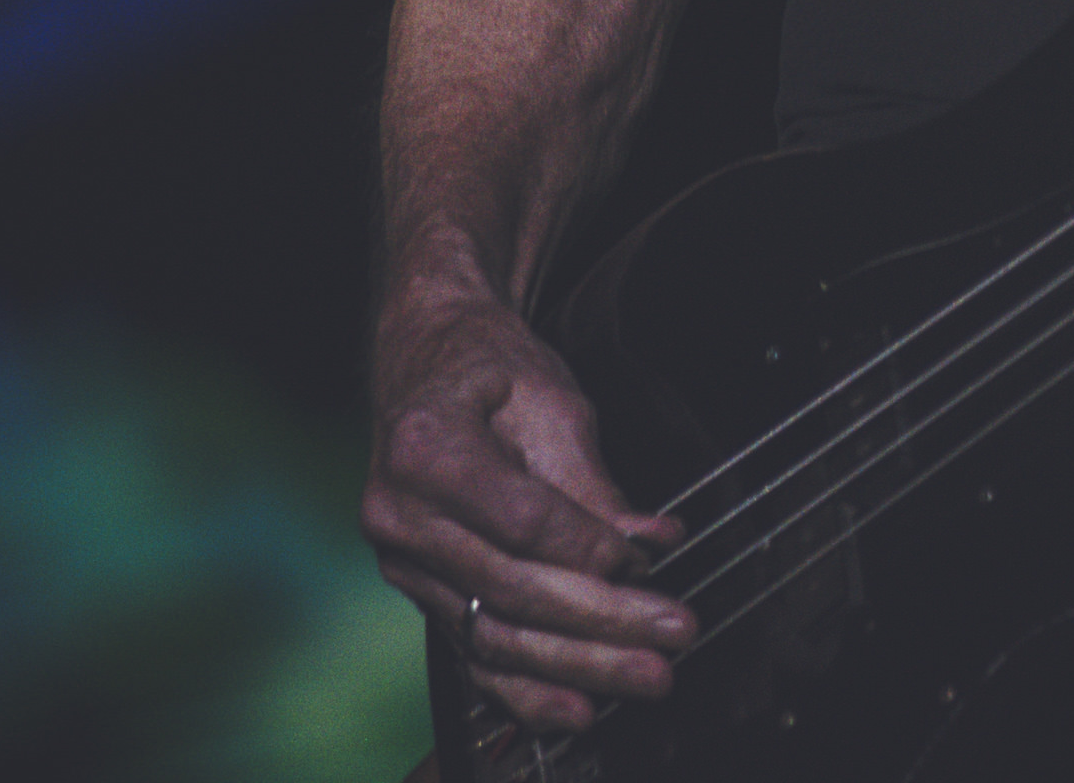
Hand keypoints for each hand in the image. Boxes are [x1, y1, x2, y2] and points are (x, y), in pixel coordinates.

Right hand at [363, 284, 695, 731]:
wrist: (426, 364)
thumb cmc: (489, 368)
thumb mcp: (548, 397)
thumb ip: (592, 480)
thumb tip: (652, 541)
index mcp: (426, 448)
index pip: (518, 521)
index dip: (587, 548)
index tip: (646, 559)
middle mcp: (399, 515)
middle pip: (508, 589)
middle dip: (600, 620)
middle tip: (674, 632)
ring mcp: (403, 564)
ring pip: (492, 635)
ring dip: (577, 666)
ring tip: (648, 677)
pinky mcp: (420, 594)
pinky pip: (473, 656)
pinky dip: (527, 691)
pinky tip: (581, 709)